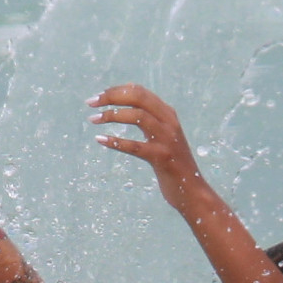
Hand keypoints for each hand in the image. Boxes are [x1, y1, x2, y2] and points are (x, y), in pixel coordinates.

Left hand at [89, 84, 203, 214]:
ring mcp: (167, 139)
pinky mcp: (162, 158)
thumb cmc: (172, 165)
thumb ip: (150, 120)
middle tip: (91, 103)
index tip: (98, 97)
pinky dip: (116, 142)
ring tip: (93, 119)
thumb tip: (126, 102)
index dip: (116, 90)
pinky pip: (135, 146)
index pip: (139, 91)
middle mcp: (169, 122)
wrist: (191, 191)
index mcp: (167, 114)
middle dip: (111, 96)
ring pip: (137, 116)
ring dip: (111, 115)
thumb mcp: (162, 136)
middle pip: (137, 97)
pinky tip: (100, 139)